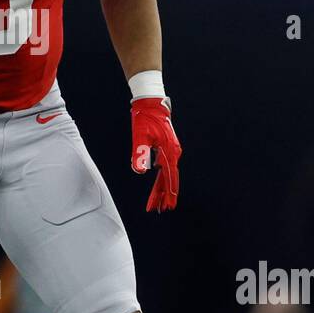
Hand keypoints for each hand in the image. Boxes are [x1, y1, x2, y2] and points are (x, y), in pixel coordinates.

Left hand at [130, 97, 181, 211]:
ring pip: (168, 174)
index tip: (163, 207)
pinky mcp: (168, 148)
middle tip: (162, 210)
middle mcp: (174, 153)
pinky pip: (166, 167)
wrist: (152, 103)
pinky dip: (162, 177)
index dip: (165, 194)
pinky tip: (158, 184)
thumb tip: (140, 171)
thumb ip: (140, 153)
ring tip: (159, 202)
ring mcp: (172, 150)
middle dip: (165, 195)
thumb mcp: (139, 135)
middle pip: (169, 179)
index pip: (168, 178)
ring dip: (163, 188)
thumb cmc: (145, 118)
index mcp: (169, 152)